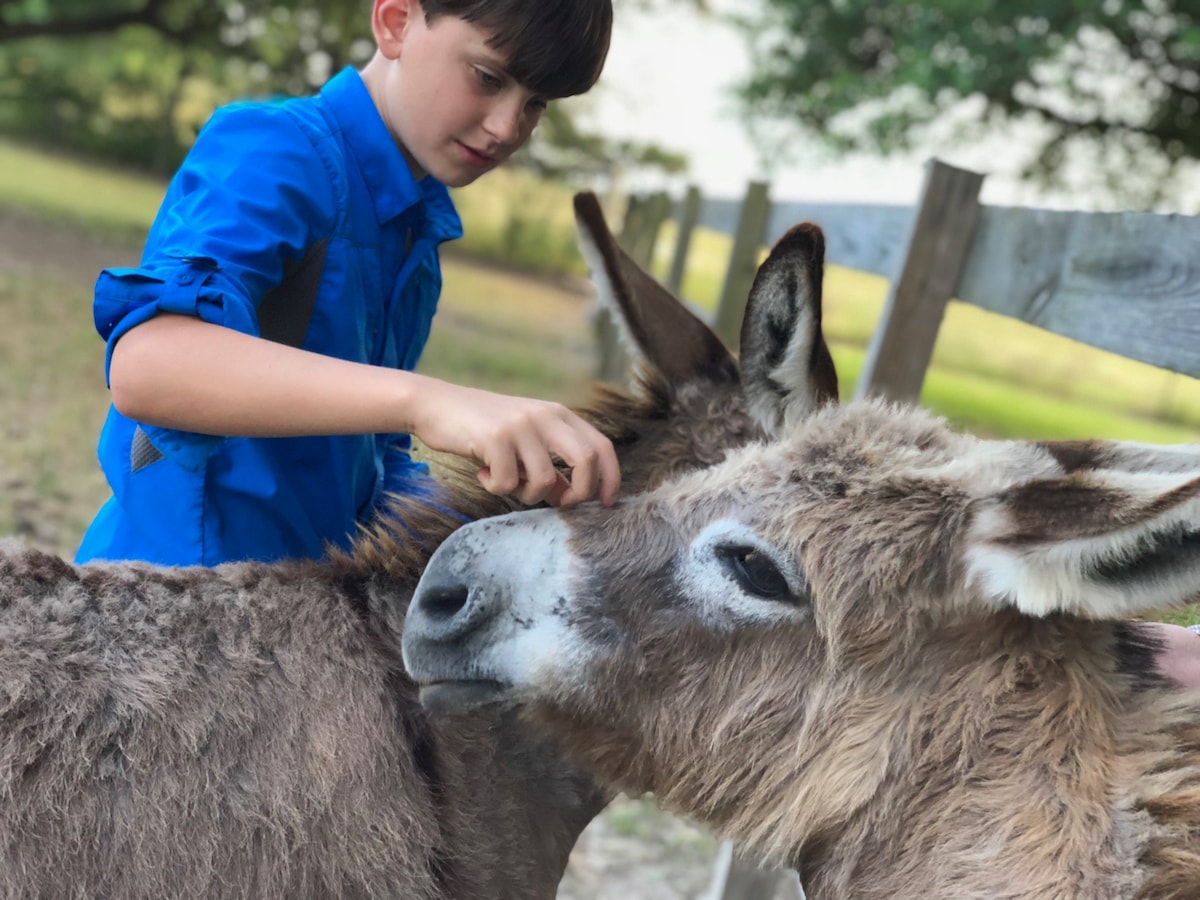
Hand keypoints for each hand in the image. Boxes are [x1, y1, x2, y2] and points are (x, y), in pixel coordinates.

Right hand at [407, 377, 619, 507]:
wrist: (435, 404)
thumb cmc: (481, 430)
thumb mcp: (522, 445)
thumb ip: (549, 469)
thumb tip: (569, 499)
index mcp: (558, 415)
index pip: (601, 446)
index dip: (611, 478)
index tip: (607, 504)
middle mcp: (545, 415)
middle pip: (587, 460)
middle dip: (580, 493)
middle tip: (559, 505)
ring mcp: (521, 424)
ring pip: (544, 479)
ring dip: (525, 495)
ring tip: (505, 482)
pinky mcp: (496, 436)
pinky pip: (507, 483)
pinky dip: (495, 488)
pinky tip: (482, 474)